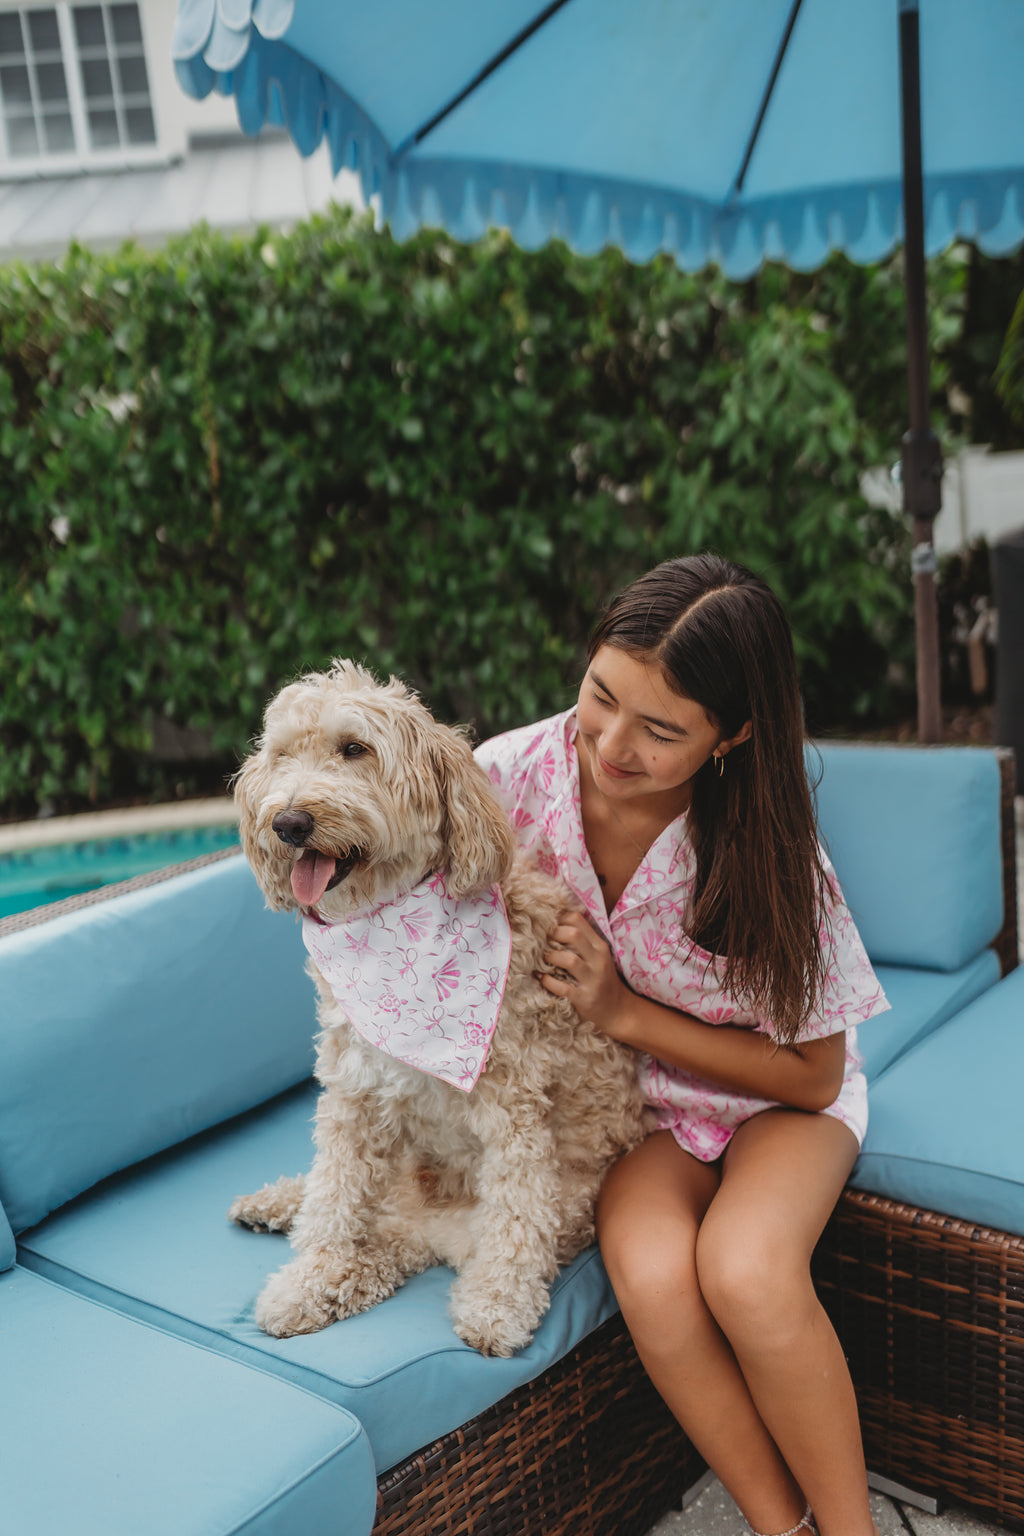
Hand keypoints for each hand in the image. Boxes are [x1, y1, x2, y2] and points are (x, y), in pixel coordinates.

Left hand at [539, 909, 632, 1038]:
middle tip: (541, 941)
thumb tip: (555, 923)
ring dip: (551, 957)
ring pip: (569, 960)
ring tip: (542, 959)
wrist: (618, 1010)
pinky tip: (542, 978)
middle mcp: (598, 960)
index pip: (578, 920)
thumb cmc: (602, 979)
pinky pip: (563, 988)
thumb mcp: (598, 956)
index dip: (559, 919)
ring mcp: (593, 979)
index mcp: (600, 946)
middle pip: (574, 935)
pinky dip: (548, 982)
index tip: (547, 925)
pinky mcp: (584, 998)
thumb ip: (582, 941)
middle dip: (553, 934)